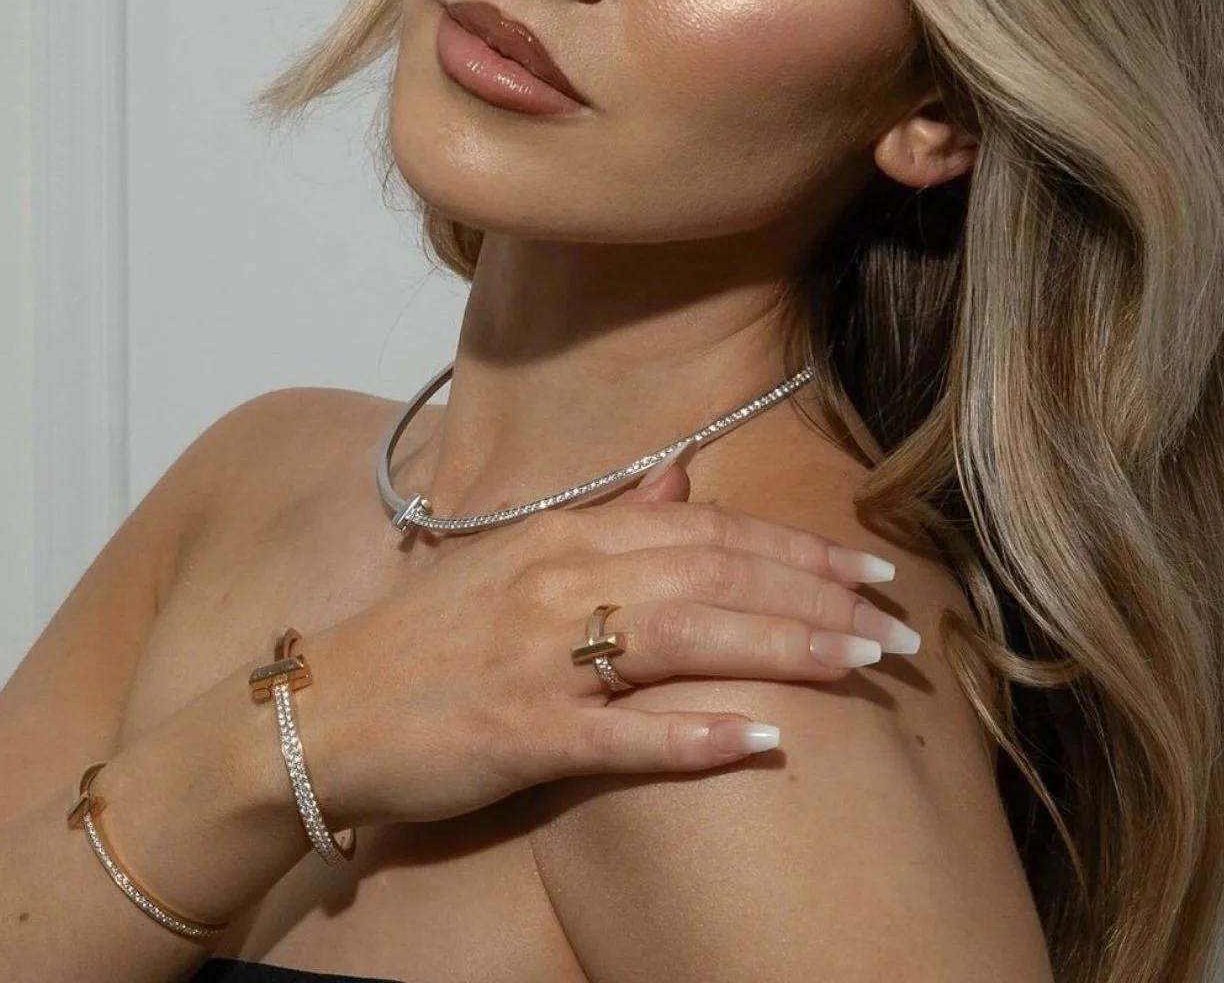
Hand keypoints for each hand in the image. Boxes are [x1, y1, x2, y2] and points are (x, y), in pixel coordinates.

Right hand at [300, 461, 911, 829]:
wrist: (324, 710)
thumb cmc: (430, 636)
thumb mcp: (516, 556)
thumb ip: (607, 517)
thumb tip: (681, 479)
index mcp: (565, 534)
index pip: (706, 530)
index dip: (795, 547)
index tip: (871, 565)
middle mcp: (559, 580)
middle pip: (713, 575)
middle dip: (815, 595)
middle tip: (899, 622)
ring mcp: (538, 656)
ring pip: (683, 638)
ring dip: (782, 648)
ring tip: (862, 664)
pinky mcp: (517, 733)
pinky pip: (618, 735)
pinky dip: (691, 737)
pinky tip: (761, 743)